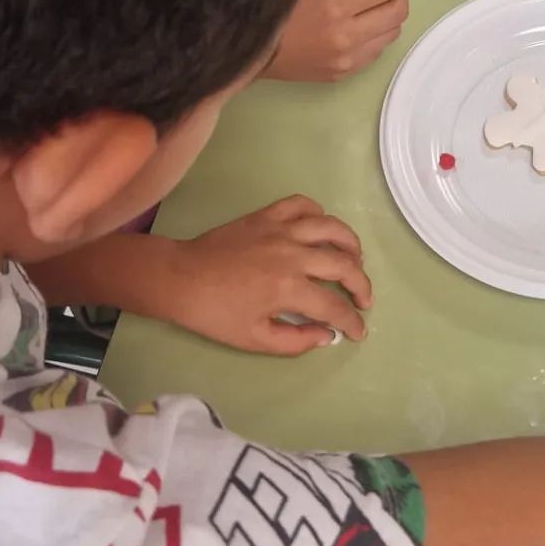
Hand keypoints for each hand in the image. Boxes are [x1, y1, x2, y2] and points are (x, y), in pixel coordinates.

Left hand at [165, 197, 372, 353]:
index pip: (334, 306)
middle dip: (362, 285)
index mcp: (289, 288)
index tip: (357, 331)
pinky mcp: (267, 215)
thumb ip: (295, 341)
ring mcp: (280, 230)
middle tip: (363, 299)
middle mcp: (292, 255)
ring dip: (350, 244)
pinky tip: (320, 228)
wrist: (181, 279)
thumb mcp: (254, 340)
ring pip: (331, 228)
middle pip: (344, 265)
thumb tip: (327, 335)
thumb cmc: (216, 314)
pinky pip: (302, 204)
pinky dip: (318, 213)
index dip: (352, 322)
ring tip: (354, 259)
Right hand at [268, 0, 408, 82]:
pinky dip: (376, 33)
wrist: (247, 53)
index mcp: (336, 6)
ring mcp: (348, 59)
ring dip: (389, 13)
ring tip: (374, 1)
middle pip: (399, 11)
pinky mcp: (343, 74)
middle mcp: (348, 36)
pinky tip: (361, 23)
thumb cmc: (269, 8)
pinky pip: (375, 51)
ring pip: (391, 34)